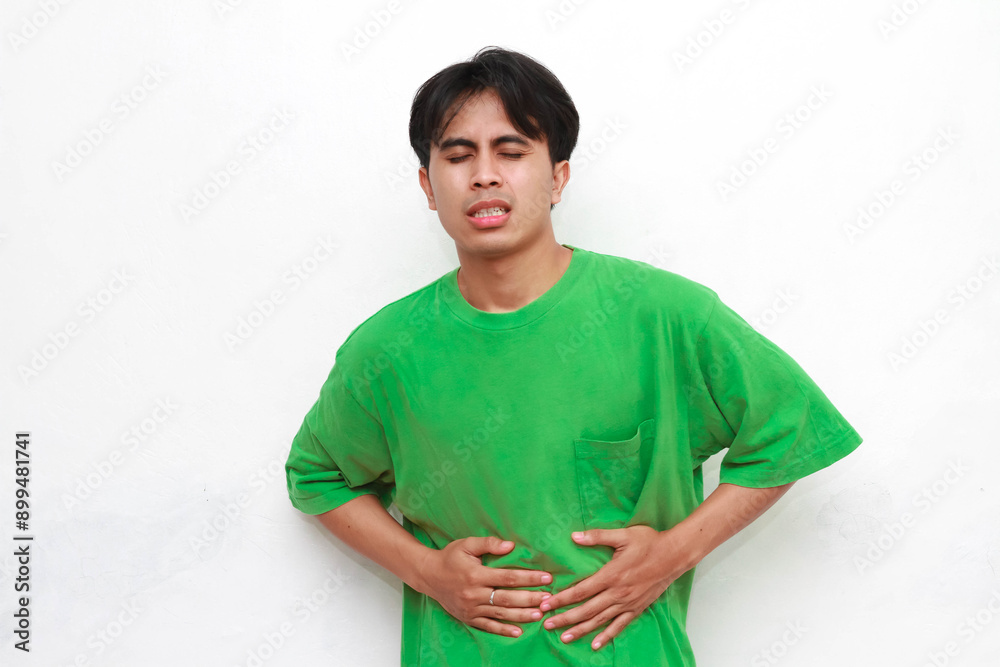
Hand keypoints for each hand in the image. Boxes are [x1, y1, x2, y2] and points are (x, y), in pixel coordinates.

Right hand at [415, 536, 553, 637]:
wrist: (428, 575)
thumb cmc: (450, 557)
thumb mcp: (467, 544)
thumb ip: (489, 543)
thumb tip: (511, 546)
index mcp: (475, 574)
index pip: (507, 577)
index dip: (528, 578)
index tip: (546, 577)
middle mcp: (473, 593)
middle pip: (507, 598)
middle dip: (530, 598)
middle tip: (548, 599)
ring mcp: (470, 608)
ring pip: (500, 614)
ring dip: (521, 615)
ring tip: (540, 614)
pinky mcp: (468, 618)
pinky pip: (488, 626)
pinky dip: (503, 630)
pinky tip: (518, 632)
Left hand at [539, 525, 692, 649]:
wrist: (675, 555)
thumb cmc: (650, 542)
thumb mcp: (623, 535)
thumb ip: (597, 536)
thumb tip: (574, 536)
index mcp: (611, 575)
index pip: (581, 591)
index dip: (562, 599)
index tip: (546, 604)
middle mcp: (618, 592)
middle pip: (586, 609)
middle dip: (565, 618)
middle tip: (547, 624)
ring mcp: (628, 603)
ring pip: (600, 620)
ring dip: (580, 629)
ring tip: (564, 637)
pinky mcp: (637, 608)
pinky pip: (619, 625)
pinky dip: (607, 636)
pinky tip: (595, 644)